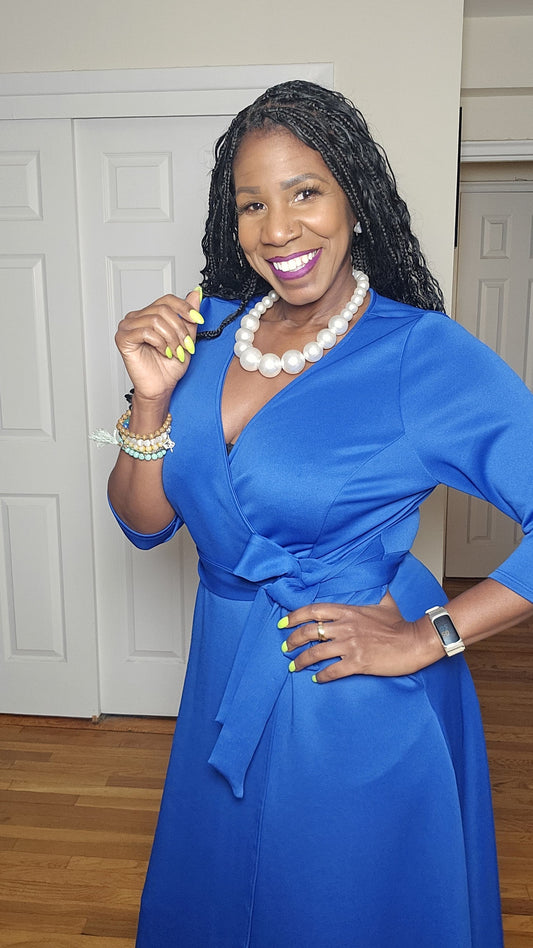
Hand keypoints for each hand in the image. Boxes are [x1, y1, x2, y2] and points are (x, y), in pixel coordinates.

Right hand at [115, 288, 202, 400]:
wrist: (161, 388)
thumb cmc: (169, 367)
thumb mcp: (185, 337)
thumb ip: (188, 316)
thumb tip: (195, 293)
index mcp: (149, 315)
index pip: (167, 300)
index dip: (184, 308)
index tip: (197, 320)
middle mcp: (136, 318)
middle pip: (163, 310)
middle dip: (180, 329)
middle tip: (185, 345)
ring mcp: (127, 327)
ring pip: (156, 320)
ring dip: (172, 338)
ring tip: (175, 352)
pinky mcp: (123, 339)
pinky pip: (146, 332)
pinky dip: (160, 343)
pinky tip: (163, 352)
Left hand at [281, 592, 440, 680]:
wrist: (415, 641)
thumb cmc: (400, 624)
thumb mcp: (384, 603)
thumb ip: (372, 595)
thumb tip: (375, 583)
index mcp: (348, 611)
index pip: (313, 610)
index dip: (294, 616)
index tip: (283, 623)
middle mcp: (345, 626)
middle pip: (309, 632)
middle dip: (292, 640)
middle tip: (285, 648)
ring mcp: (350, 645)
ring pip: (316, 653)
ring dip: (301, 661)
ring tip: (293, 666)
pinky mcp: (358, 662)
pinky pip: (332, 671)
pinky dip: (321, 676)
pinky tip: (316, 679)